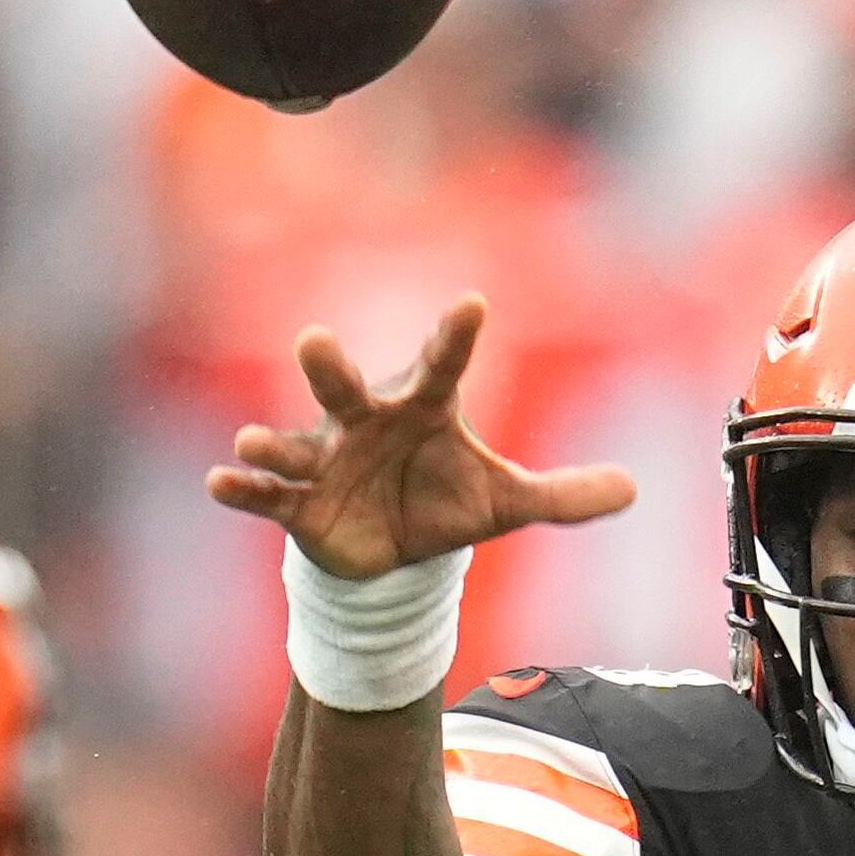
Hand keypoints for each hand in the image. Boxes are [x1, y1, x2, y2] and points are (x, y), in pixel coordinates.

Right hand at [205, 297, 634, 580]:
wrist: (386, 551)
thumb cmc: (441, 501)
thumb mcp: (506, 503)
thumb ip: (563, 495)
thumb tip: (633, 490)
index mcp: (422, 410)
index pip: (444, 367)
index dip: (456, 338)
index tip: (473, 305)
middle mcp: (368, 422)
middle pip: (350, 388)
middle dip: (331, 368)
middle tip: (314, 341)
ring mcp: (327, 459)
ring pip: (297, 441)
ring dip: (273, 440)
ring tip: (255, 439)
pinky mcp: (298, 502)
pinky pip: (268, 493)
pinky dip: (244, 488)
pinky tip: (221, 482)